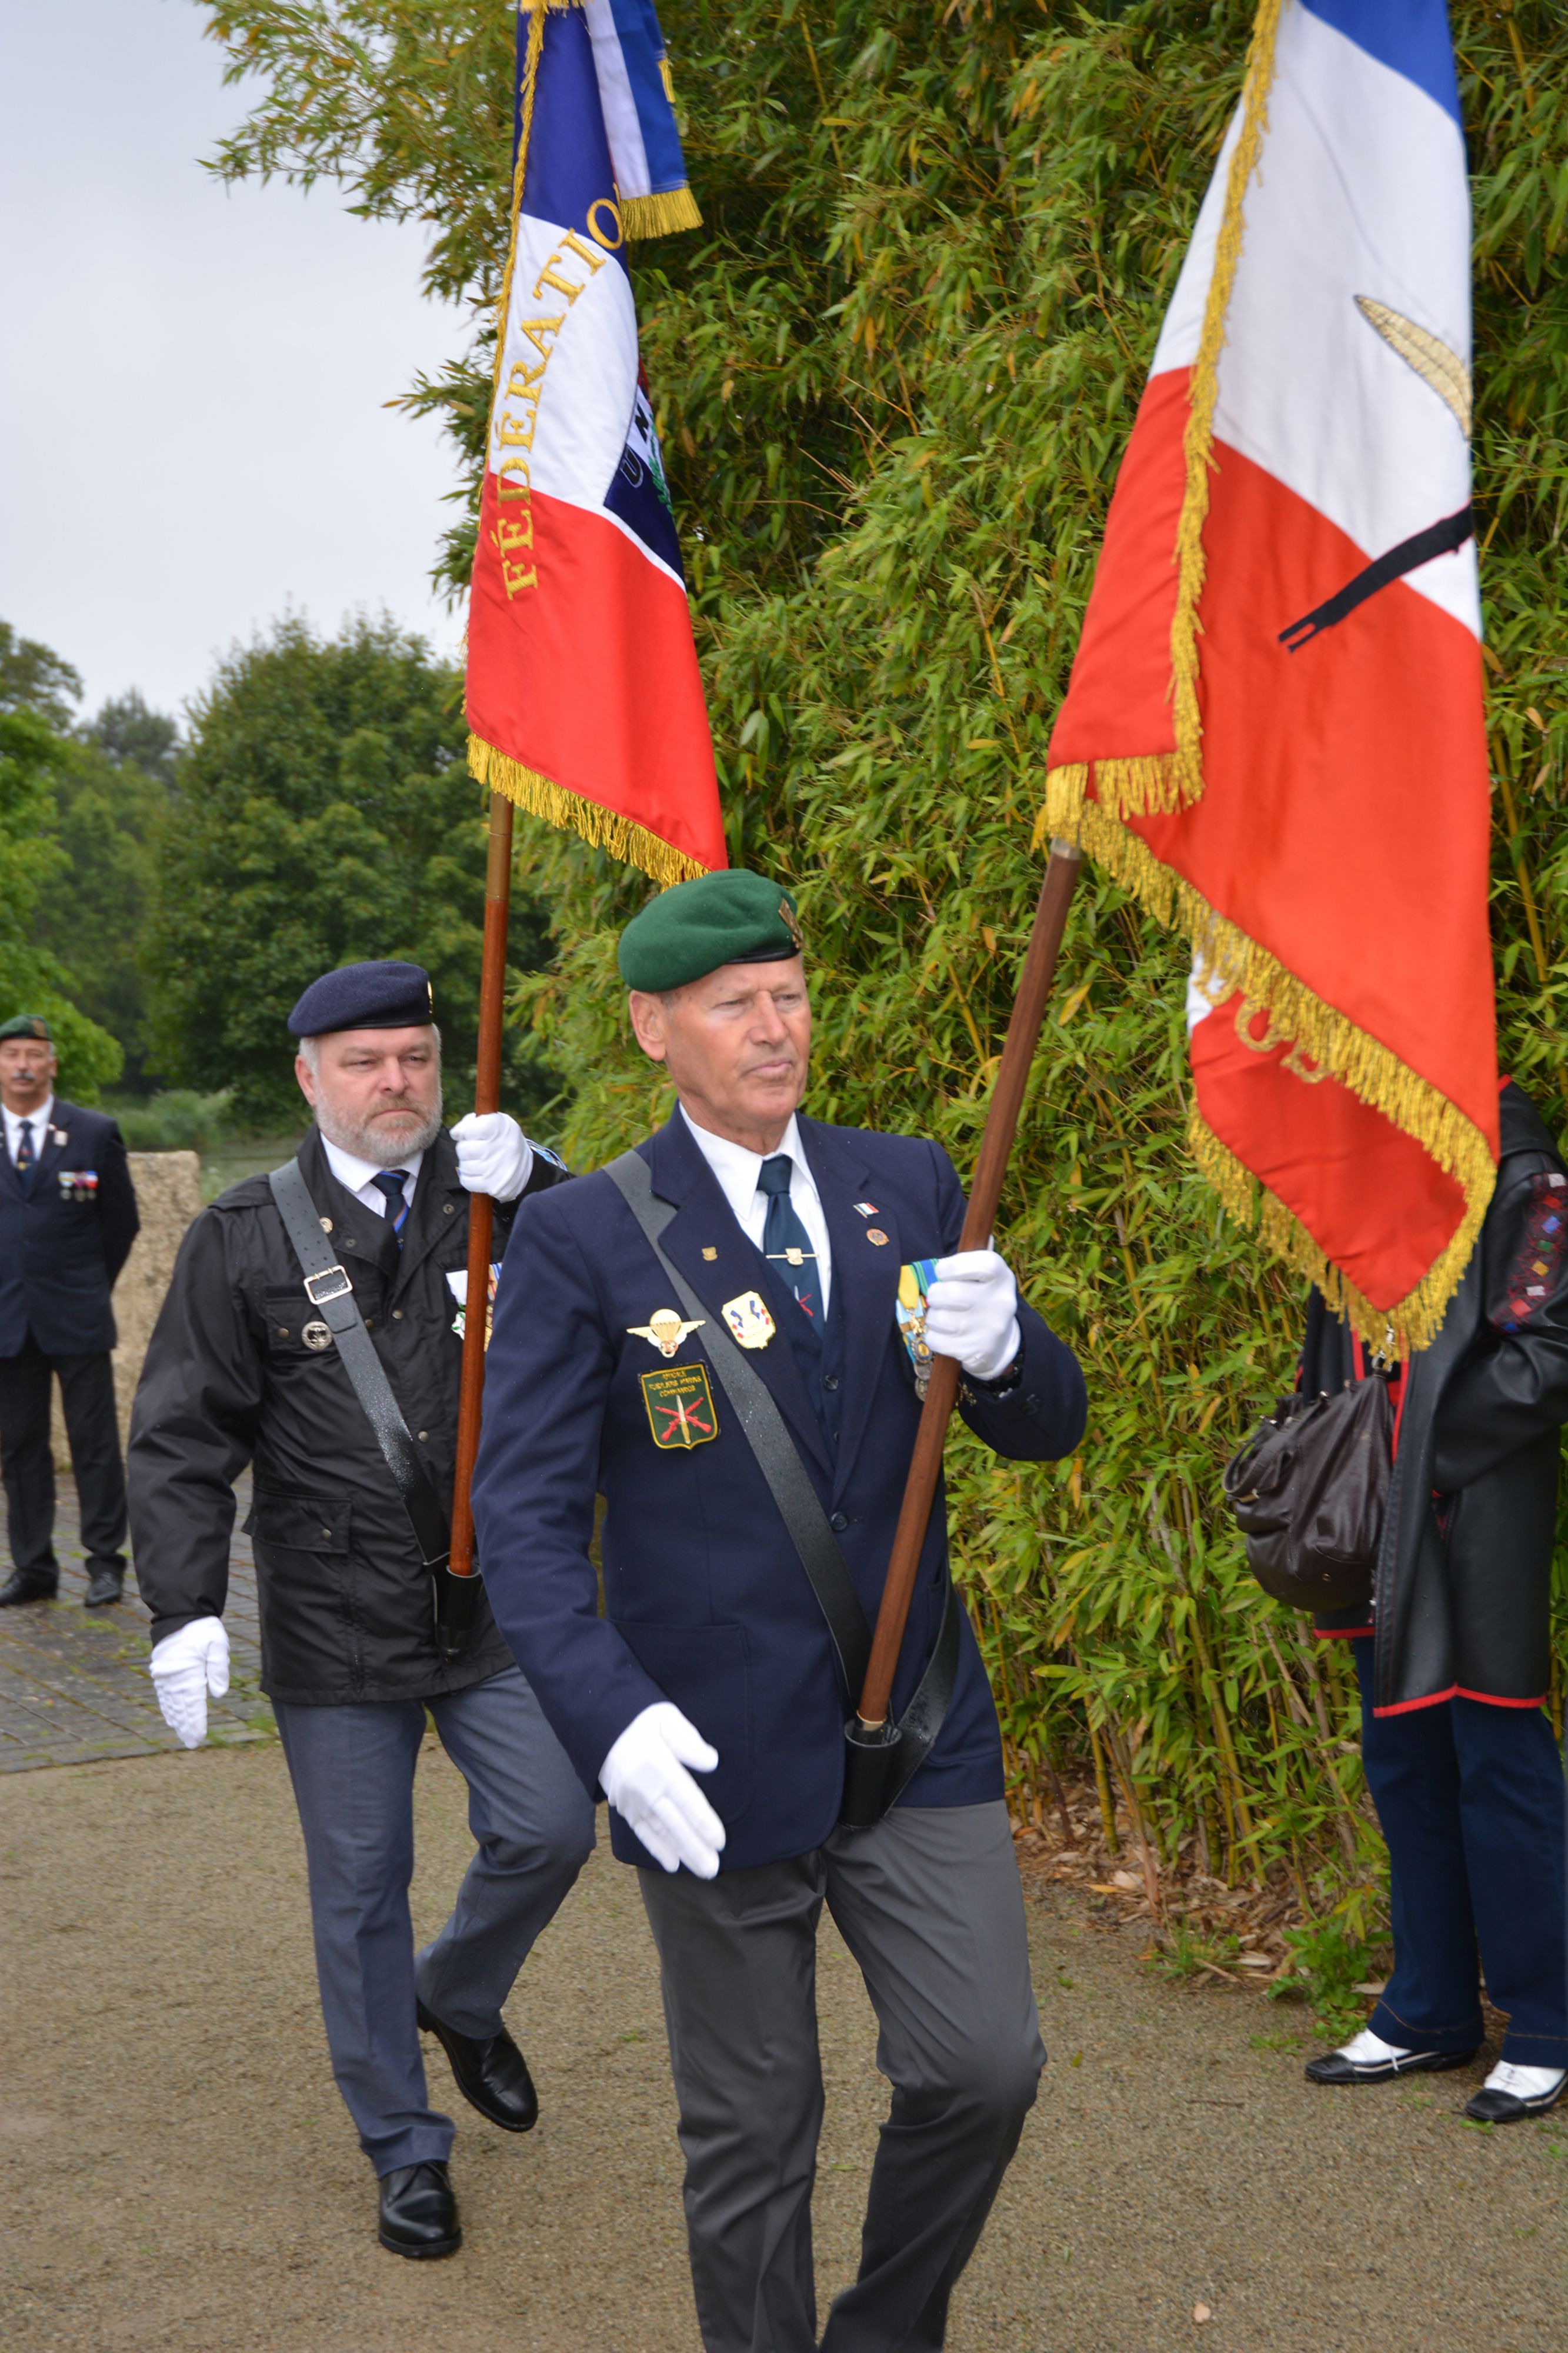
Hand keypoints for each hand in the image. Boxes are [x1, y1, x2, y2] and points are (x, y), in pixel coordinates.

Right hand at [148, 1616, 229, 1749]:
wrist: (179, 1613)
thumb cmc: (201, 1629)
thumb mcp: (217, 1644)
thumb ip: (219, 1668)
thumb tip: (220, 1694)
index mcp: (190, 1674)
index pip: (194, 1705)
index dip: (196, 1723)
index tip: (198, 1738)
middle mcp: (176, 1679)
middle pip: (181, 1708)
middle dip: (187, 1727)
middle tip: (191, 1744)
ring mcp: (167, 1676)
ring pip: (172, 1704)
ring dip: (177, 1720)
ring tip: (182, 1734)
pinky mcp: (162, 1672)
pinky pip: (164, 1695)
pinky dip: (167, 1707)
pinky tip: (171, 1717)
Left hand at [452, 1112, 533, 1201]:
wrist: (526, 1164)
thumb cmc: (502, 1138)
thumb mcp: (493, 1121)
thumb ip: (471, 1123)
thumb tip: (455, 1134)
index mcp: (499, 1127)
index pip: (468, 1130)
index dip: (465, 1132)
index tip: (470, 1134)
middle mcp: (499, 1147)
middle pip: (463, 1150)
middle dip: (465, 1149)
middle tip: (477, 1148)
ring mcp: (496, 1169)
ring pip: (464, 1167)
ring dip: (468, 1164)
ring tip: (481, 1161)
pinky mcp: (494, 1186)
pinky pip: (467, 1181)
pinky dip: (470, 1178)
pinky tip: (480, 1172)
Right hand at [600, 1702, 725, 1877]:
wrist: (601, 1726)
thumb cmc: (641, 1720)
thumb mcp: (667, 1718)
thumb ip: (689, 1741)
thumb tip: (712, 1762)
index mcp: (659, 1766)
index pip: (686, 1800)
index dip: (703, 1822)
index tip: (720, 1841)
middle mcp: (645, 1789)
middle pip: (674, 1823)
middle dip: (695, 1848)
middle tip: (713, 1869)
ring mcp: (632, 1801)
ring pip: (660, 1832)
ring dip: (681, 1852)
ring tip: (701, 1870)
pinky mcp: (624, 1807)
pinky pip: (642, 1831)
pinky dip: (656, 1849)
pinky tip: (672, 1863)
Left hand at [924, 1248, 1020, 1381]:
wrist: (1000, 1344)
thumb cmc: (983, 1298)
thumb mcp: (986, 1276)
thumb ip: (975, 1256)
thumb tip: (978, 1227)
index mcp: (1002, 1277)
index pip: (982, 1263)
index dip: (954, 1265)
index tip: (943, 1270)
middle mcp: (1000, 1303)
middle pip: (950, 1293)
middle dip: (936, 1294)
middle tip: (938, 1296)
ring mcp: (988, 1329)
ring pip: (939, 1318)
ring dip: (934, 1317)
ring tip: (944, 1316)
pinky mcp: (975, 1351)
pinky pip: (935, 1340)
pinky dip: (934, 1336)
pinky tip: (946, 1334)